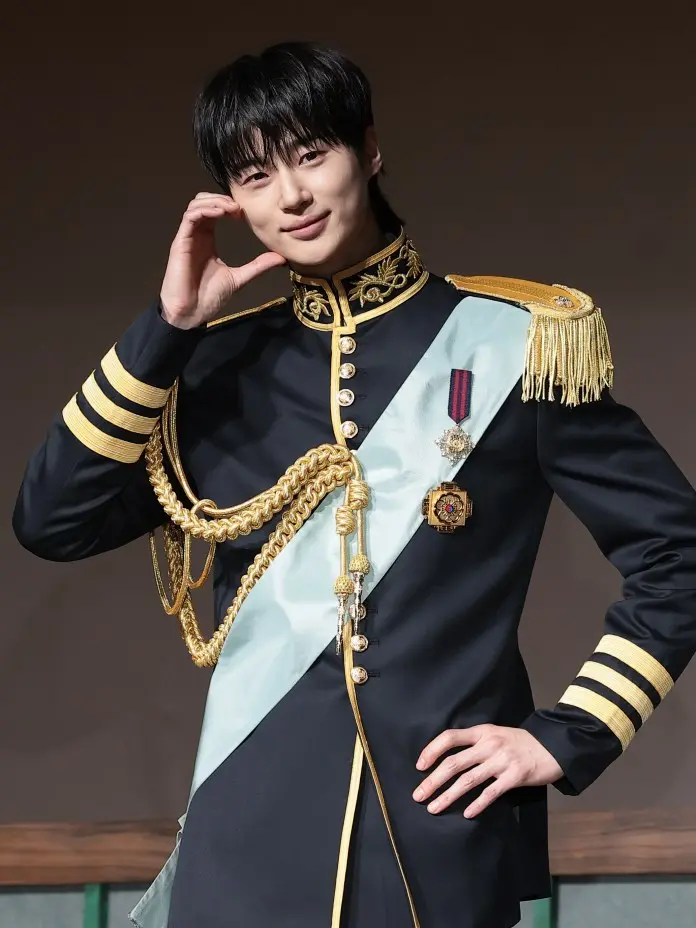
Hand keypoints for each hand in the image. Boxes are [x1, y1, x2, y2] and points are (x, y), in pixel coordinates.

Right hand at [159, 192, 286, 328]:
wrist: (191, 313)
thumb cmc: (208, 297)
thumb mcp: (239, 278)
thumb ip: (257, 266)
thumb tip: (280, 258)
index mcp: (207, 239)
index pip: (215, 211)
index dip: (229, 206)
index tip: (245, 213)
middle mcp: (196, 235)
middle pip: (204, 201)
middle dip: (222, 198)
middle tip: (239, 208)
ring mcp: (187, 237)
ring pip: (196, 205)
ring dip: (215, 201)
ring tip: (232, 209)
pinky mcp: (180, 242)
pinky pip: (189, 217)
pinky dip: (205, 210)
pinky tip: (221, 214)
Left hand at [412, 724, 562, 817]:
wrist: (552, 747)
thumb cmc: (519, 743)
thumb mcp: (495, 734)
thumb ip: (474, 744)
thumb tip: (447, 760)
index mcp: (481, 732)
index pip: (449, 737)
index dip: (431, 750)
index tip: (419, 766)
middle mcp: (488, 745)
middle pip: (454, 763)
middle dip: (433, 781)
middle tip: (418, 796)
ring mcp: (502, 761)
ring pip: (468, 780)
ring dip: (448, 796)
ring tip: (433, 808)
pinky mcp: (515, 776)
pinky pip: (491, 792)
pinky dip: (477, 804)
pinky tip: (466, 814)